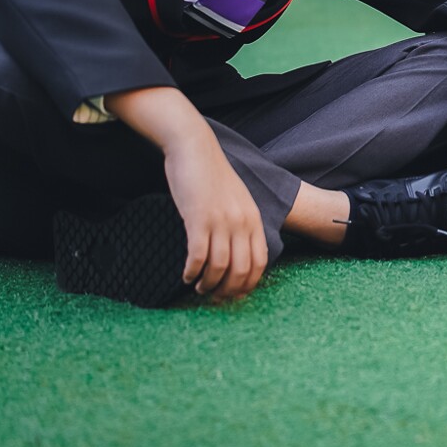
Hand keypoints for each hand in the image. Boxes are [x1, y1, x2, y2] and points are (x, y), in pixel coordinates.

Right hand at [162, 134, 267, 299]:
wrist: (195, 150)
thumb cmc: (212, 177)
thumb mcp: (236, 200)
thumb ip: (241, 223)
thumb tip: (236, 251)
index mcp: (253, 219)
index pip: (260, 262)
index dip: (247, 284)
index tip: (234, 294)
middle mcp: (242, 222)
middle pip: (242, 270)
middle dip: (228, 290)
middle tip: (213, 297)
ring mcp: (221, 221)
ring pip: (220, 267)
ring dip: (208, 284)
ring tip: (198, 288)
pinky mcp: (199, 219)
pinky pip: (199, 256)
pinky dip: (192, 272)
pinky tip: (185, 276)